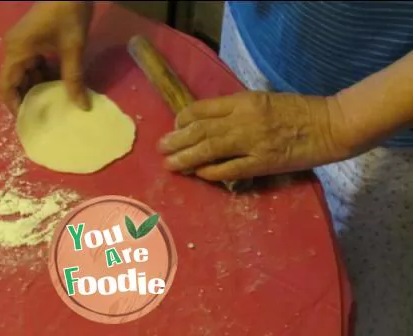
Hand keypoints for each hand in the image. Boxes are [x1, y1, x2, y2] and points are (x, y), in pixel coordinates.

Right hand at [0, 2, 92, 112]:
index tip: (29, 120)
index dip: (14, 105)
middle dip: (28, 98)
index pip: (6, 86)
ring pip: (25, 73)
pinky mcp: (31, 40)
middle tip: (45, 116)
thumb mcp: (73, 50)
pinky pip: (32, 64)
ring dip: (38, 87)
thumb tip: (82, 106)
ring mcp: (21, 44)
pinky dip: (43, 75)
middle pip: (14, 81)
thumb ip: (74, 79)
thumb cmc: (68, 15)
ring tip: (54, 104)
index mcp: (16, 52)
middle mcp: (13, 49)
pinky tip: (58, 85)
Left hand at [158, 91, 353, 180]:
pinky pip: (229, 169)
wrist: (330, 125)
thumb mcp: (263, 101)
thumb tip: (209, 123)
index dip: (183, 119)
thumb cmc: (298, 110)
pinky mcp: (262, 163)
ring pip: (209, 149)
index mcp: (243, 101)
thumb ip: (237, 110)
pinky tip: (198, 174)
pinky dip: (211, 172)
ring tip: (169, 164)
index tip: (174, 126)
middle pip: (200, 130)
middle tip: (161, 149)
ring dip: (186, 158)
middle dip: (176, 140)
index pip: (202, 109)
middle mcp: (243, 120)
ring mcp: (252, 142)